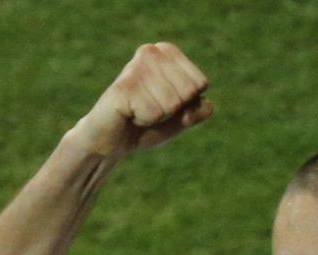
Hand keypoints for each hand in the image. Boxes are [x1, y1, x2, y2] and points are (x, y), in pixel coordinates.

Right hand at [78, 42, 211, 156]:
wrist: (110, 140)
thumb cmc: (146, 125)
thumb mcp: (179, 119)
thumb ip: (197, 111)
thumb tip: (207, 105)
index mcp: (167, 52)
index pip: (200, 84)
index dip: (186, 104)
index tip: (164, 105)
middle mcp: (151, 52)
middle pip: (188, 93)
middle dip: (172, 111)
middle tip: (149, 110)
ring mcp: (135, 67)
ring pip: (172, 104)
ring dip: (157, 117)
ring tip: (138, 112)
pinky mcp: (124, 86)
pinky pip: (155, 113)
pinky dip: (144, 121)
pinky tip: (128, 115)